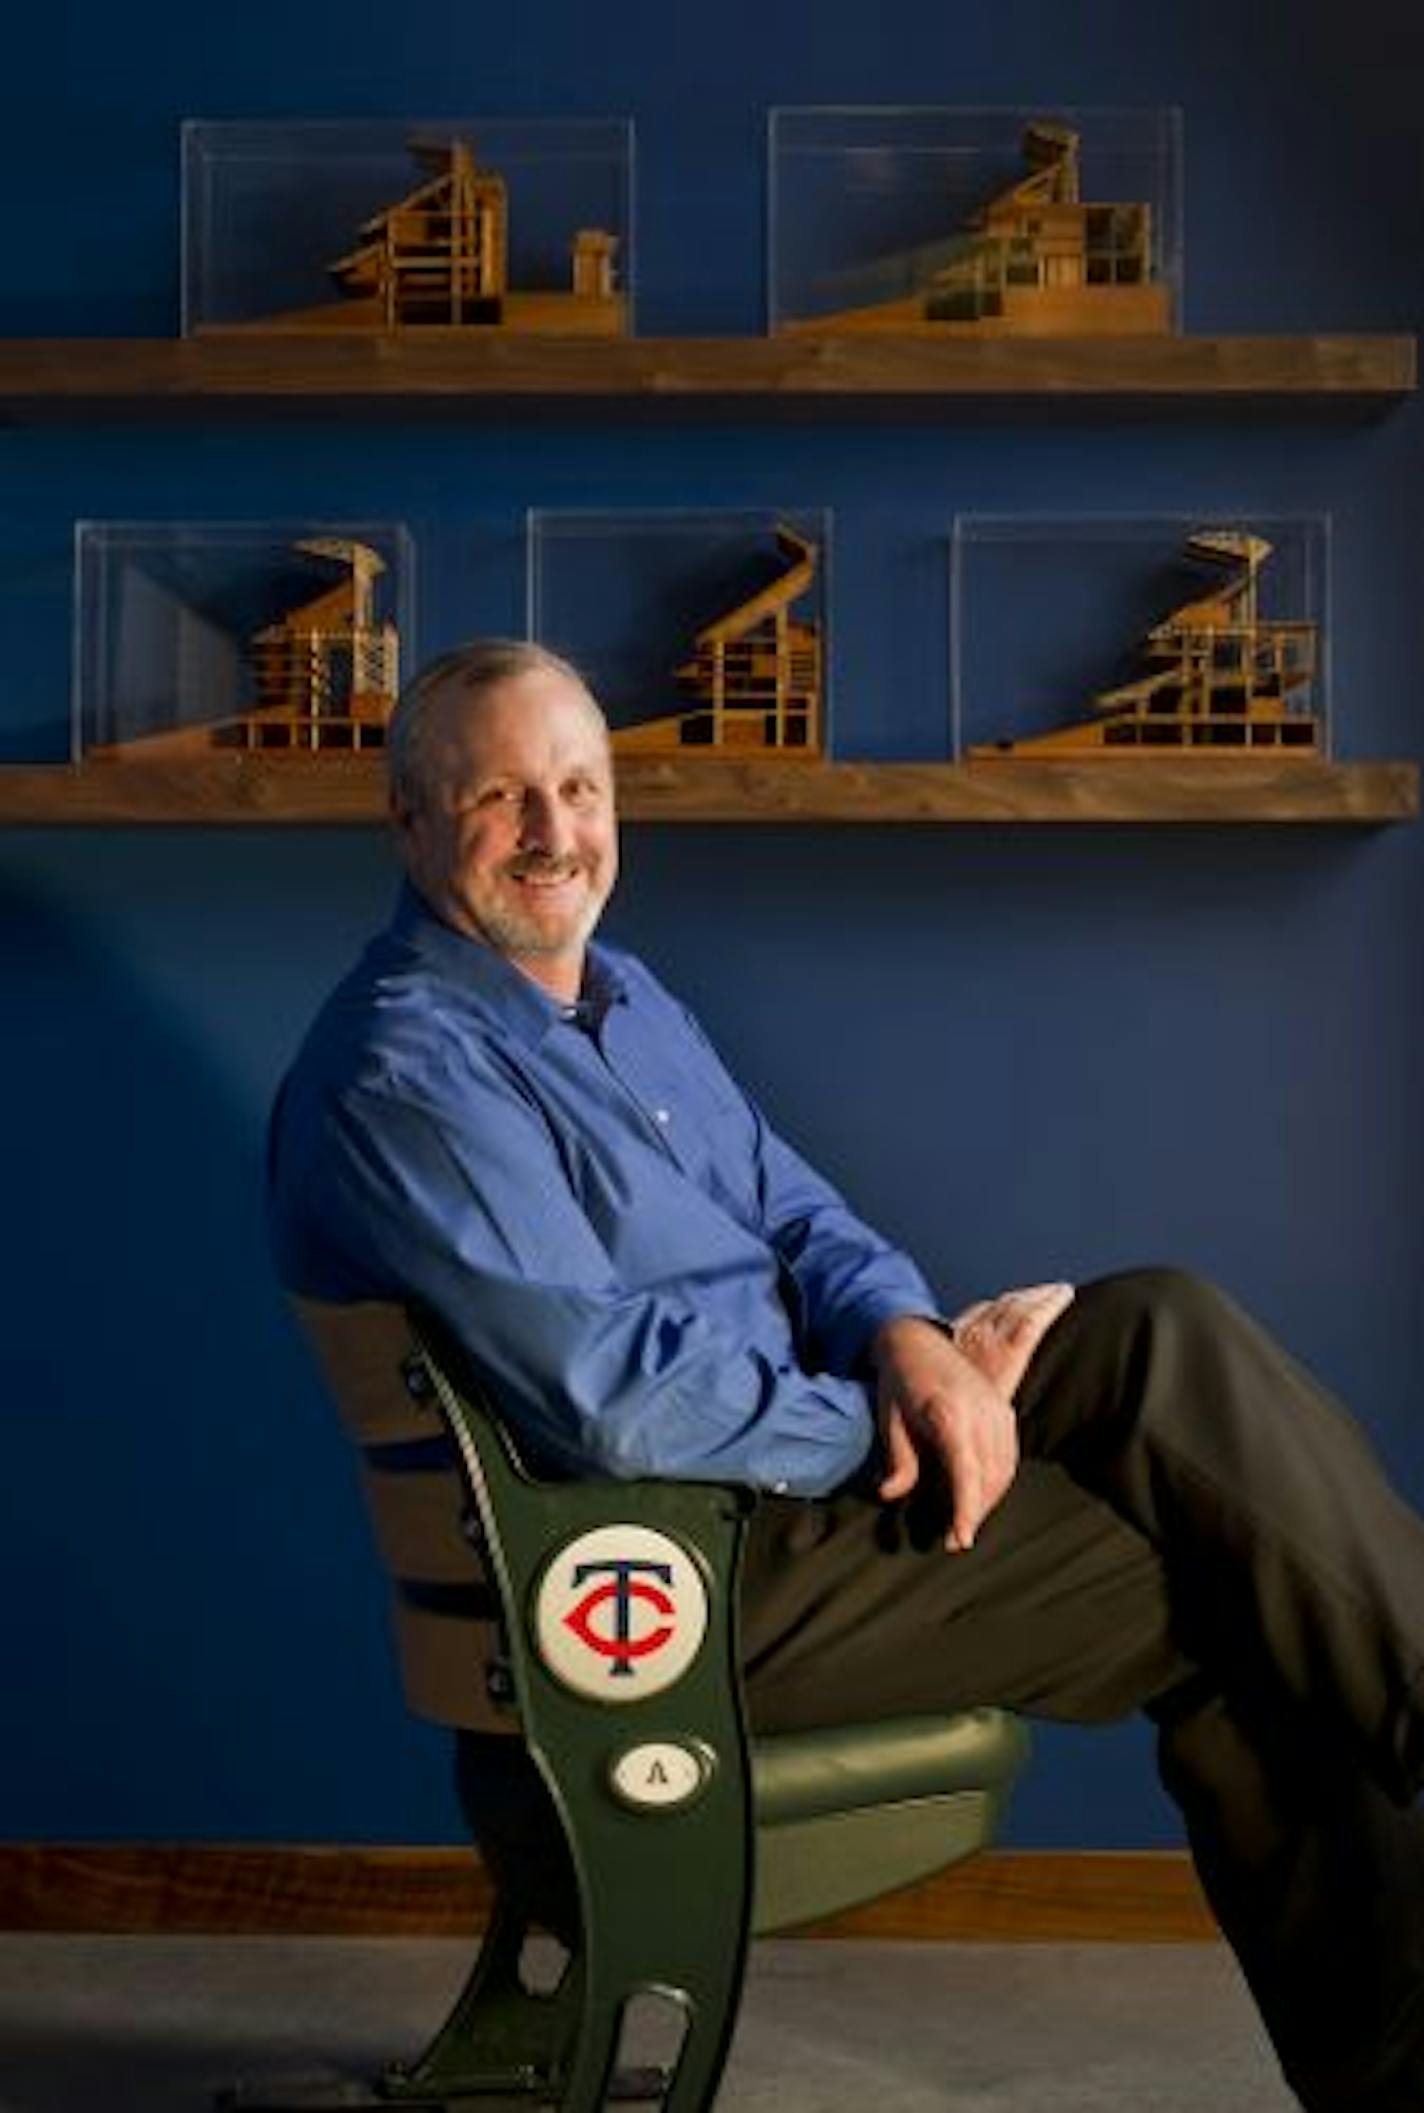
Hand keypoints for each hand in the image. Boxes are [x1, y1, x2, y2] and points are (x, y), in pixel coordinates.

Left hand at [873, 1283, 1072, 1552]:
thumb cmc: (899, 1383)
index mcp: (950, 1413)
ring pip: (1005, 1468)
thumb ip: (898, 1461)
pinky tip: (981, 1494)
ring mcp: (996, 1407)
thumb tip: (890, 1494)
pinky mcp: (1003, 1407)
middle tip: (955, 1540)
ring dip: (989, 1500)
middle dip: (976, 1512)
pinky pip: (1010, 1453)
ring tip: (967, 1523)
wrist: (916, 1340)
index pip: (967, 1472)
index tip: (961, 1539)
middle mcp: (980, 1410)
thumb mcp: (891, 1421)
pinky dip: (999, 1479)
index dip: (966, 1509)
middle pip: (990, 1476)